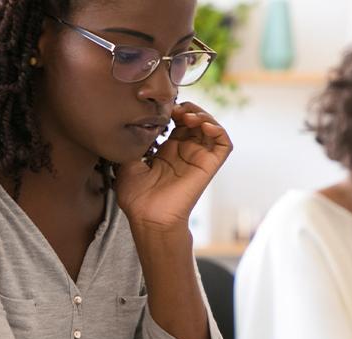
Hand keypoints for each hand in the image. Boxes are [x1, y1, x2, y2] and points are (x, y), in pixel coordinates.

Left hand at [115, 102, 231, 231]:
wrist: (148, 218)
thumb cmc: (136, 198)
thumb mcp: (127, 163)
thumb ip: (133, 143)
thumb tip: (134, 123)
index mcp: (167, 151)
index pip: (177, 122)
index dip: (173, 110)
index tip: (162, 107)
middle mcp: (185, 152)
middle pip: (195, 121)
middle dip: (187, 109)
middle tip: (175, 109)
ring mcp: (198, 158)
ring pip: (211, 128)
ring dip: (203, 116)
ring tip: (189, 116)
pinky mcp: (209, 166)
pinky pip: (224, 145)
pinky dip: (219, 130)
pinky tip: (204, 126)